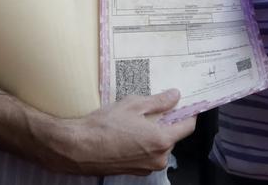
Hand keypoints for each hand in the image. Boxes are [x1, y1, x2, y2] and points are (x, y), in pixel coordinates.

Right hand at [53, 89, 195, 175]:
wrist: (79, 148)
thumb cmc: (104, 126)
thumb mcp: (133, 105)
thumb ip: (158, 101)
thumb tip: (175, 95)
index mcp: (162, 140)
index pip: (187, 127)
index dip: (189, 113)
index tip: (186, 104)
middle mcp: (158, 158)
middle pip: (173, 137)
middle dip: (167, 123)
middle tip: (154, 109)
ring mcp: (147, 167)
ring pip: (159, 147)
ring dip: (154, 134)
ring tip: (135, 122)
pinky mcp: (135, 171)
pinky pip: (147, 155)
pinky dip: (143, 145)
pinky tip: (128, 134)